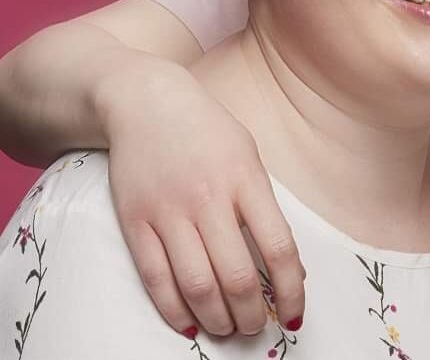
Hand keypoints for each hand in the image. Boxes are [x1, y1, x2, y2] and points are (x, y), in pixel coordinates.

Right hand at [98, 62, 304, 338]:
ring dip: (216, 319)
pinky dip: (174, 310)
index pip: (278, 248)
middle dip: (251, 314)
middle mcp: (208, 198)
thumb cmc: (206, 130)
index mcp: (246, 179)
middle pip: (235, 276)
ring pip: (196, 284)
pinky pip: (155, 278)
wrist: (144, 101)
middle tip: (258, 328)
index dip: (292, 290)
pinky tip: (189, 324)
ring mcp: (168, 211)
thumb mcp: (248, 154)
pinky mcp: (135, 221)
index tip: (294, 315)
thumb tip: (284, 263)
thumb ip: (263, 204)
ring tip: (228, 328)